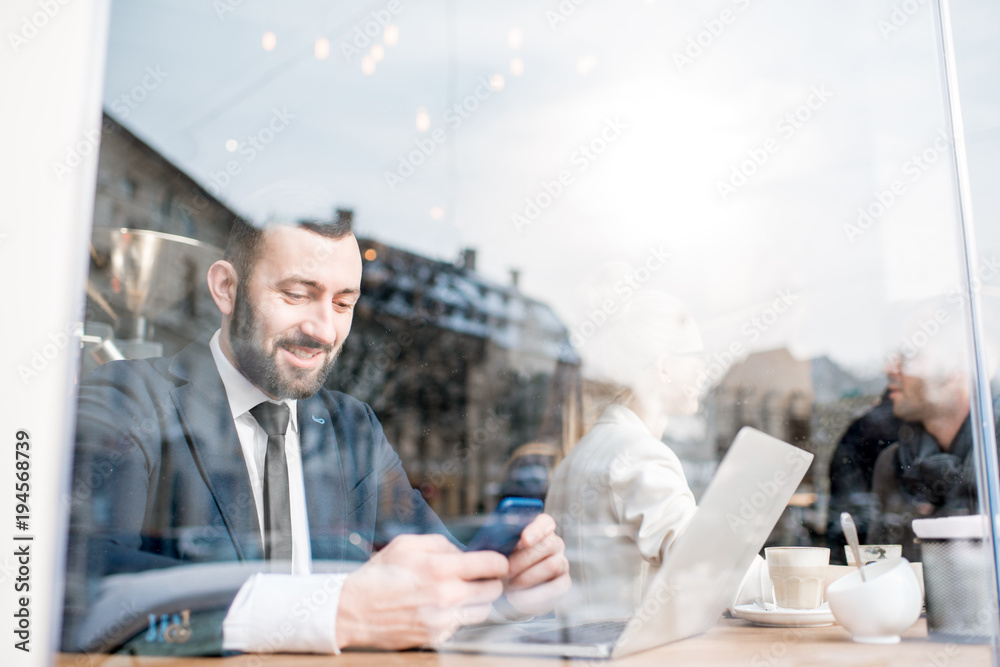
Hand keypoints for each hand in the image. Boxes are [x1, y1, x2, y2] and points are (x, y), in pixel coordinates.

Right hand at [335, 534, 506, 649]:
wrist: (354, 610)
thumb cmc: (379, 575)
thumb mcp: (407, 544)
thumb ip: (441, 544)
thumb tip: (464, 552)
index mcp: (439, 569)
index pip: (490, 566)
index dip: (499, 562)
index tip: (498, 562)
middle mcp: (445, 597)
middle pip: (493, 591)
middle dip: (491, 581)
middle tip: (482, 576)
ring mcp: (442, 620)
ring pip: (482, 611)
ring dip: (478, 600)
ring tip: (462, 592)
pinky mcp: (437, 637)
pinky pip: (462, 624)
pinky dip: (459, 615)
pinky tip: (444, 606)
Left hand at [504, 513, 570, 615]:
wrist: (510, 590)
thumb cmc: (504, 563)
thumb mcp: (500, 551)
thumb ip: (502, 541)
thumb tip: (497, 537)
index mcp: (539, 529)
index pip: (545, 522)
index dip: (537, 529)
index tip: (525, 539)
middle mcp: (555, 544)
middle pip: (548, 544)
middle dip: (525, 559)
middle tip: (507, 570)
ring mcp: (562, 563)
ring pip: (552, 565)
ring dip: (528, 577)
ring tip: (511, 584)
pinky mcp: (563, 583)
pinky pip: (555, 588)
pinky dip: (534, 595)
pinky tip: (519, 597)